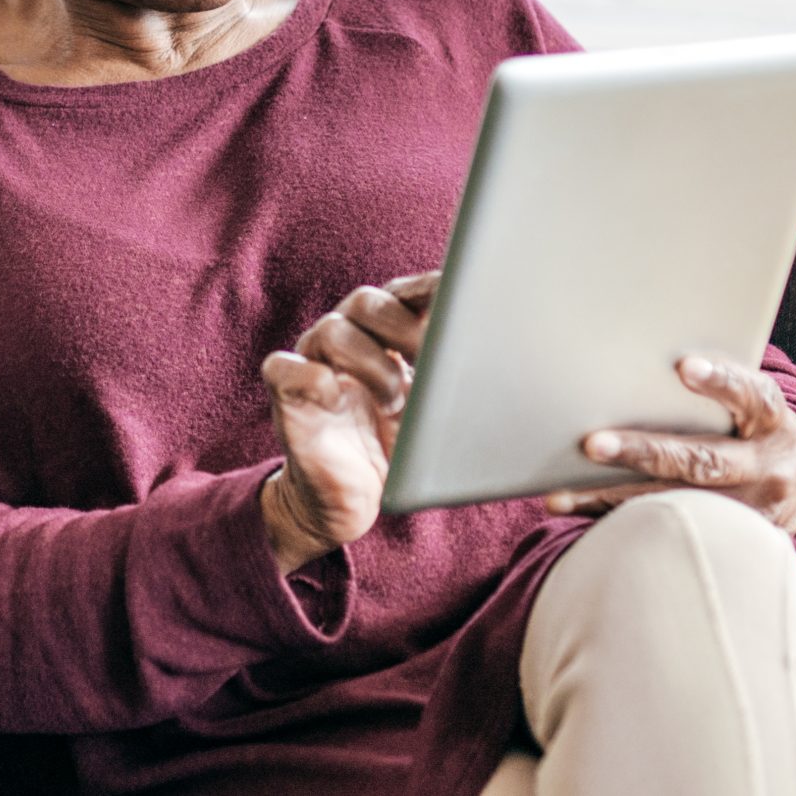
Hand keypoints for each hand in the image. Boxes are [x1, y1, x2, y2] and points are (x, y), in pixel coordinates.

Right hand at [260, 270, 437, 572]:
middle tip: (432, 357)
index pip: (409, 294)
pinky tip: (335, 397)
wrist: (351, 504)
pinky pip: (285, 368)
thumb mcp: (438, 416)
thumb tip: (510, 367)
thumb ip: (459, 383)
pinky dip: (311, 377)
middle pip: (367, 302)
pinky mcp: (288, 396)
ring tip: (394, 401)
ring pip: (331, 331)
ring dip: (369, 361)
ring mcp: (314, 363)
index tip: (462, 298)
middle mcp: (350, 338)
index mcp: (389, 333)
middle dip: (403, 326)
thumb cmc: (402, 453)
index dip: (431, 292)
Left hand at [543, 353, 795, 533]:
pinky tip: (575, 513)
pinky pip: (665, 533)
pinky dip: (616, 521)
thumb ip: (718, 388)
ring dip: (612, 498)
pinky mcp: (725, 542)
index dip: (721, 382)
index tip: (683, 367)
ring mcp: (749, 513)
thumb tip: (640, 354)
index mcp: (775, 423)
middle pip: (704, 461)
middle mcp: (767, 470)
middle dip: (644, 452)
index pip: (755, 396)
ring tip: (561, 495)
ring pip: (676, 506)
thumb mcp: (753, 405)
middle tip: (592, 444)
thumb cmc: (753, 428)